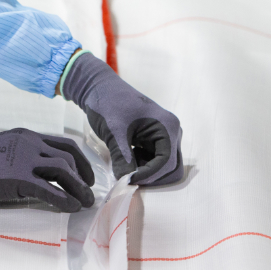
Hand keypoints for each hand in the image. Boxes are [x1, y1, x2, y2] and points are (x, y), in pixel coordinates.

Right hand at [0, 128, 95, 212]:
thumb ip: (19, 153)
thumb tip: (35, 170)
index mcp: (25, 135)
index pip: (63, 144)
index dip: (80, 161)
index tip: (84, 175)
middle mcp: (29, 144)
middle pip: (69, 156)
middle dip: (84, 175)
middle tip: (89, 191)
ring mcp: (23, 160)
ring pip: (64, 171)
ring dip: (79, 188)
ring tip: (85, 203)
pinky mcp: (17, 179)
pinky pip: (50, 190)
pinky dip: (65, 200)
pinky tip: (70, 208)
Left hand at [61, 53, 183, 185]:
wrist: (97, 87)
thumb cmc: (108, 104)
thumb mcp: (115, 133)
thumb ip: (123, 159)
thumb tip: (126, 182)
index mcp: (167, 126)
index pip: (167, 163)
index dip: (149, 175)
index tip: (128, 179)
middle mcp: (172, 131)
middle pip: (172, 168)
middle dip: (152, 177)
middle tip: (128, 178)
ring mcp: (164, 135)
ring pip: (164, 166)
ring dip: (147, 172)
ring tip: (125, 168)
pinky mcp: (154, 138)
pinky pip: (155, 160)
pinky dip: (144, 166)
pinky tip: (126, 161)